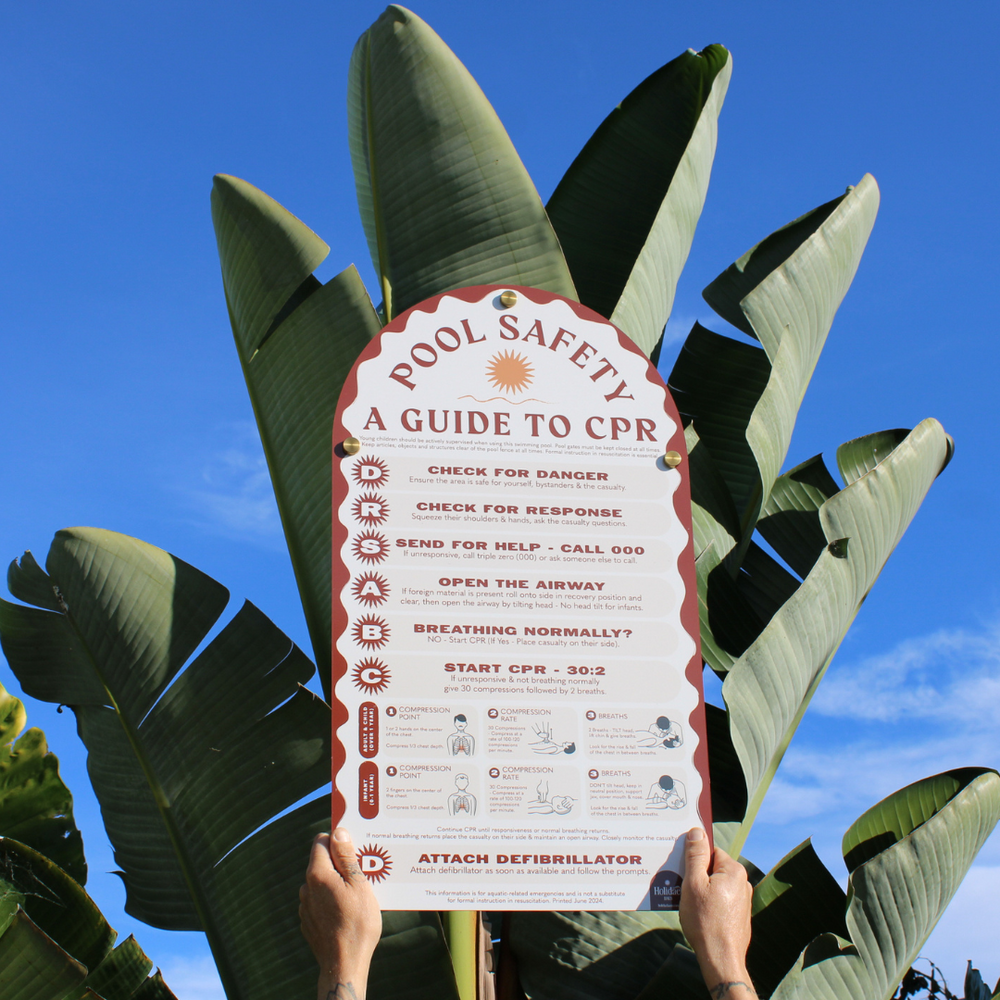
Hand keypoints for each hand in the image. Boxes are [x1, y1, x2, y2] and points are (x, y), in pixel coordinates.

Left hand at [299, 829, 382, 999]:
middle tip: (363, 875)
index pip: (322, 841)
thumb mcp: (359, 885)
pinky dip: (332, 900)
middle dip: (341, 864)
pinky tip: (347, 912)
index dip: (339, 842)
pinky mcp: (308, 921)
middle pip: (323, 862)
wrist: (343, 965)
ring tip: (358, 897)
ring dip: (337, 884)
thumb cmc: (356, 923)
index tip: (356, 851)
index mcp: (318, 874)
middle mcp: (306, 887)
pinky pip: (320, 901)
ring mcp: (305, 905)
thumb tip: (338, 832)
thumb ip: (346, 857)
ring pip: (322, 883)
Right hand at [679, 828, 754, 998]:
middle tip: (682, 888)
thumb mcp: (693, 884)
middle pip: (713, 868)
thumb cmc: (705, 921)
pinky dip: (709, 904)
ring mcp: (743, 901)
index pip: (710, 851)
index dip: (694, 859)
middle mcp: (743, 883)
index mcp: (734, 871)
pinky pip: (720, 900)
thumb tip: (697, 831)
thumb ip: (695, 856)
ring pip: (716, 886)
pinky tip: (699, 916)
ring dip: (701, 891)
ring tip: (689, 905)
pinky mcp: (739, 916)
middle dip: (696, 876)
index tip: (682, 870)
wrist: (721, 960)